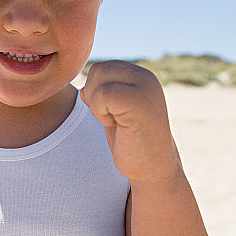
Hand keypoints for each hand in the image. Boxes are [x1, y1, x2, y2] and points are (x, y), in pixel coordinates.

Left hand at [80, 60, 179, 185]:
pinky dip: (100, 112)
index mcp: (140, 76)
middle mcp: (145, 77)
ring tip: (115, 121)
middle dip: (93, 95)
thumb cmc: (132, 143)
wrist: (152, 168)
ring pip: (99, 78)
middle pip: (98, 69)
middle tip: (109, 118)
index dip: (94, 91)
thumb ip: (104, 95)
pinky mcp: (139, 101)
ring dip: (97, 104)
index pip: (102, 67)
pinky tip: (117, 125)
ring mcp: (144, 87)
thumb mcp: (116, 112)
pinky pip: (103, 94)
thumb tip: (82, 88)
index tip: (109, 113)